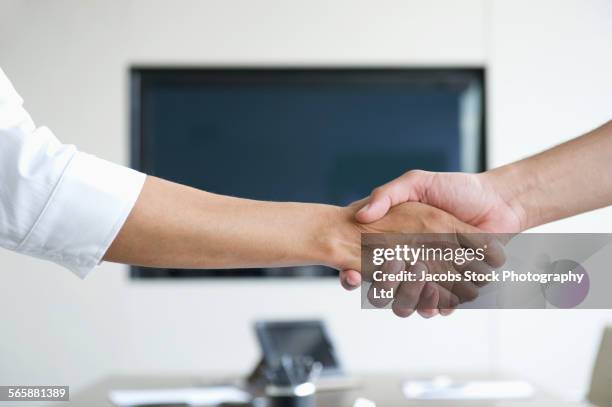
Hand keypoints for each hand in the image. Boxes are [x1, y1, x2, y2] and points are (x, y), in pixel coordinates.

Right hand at [331, 200, 500, 317]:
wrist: (499, 201)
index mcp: (399, 244)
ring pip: (415, 303)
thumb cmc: (457, 189)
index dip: (353, 275)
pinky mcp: (461, 285)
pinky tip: (443, 300)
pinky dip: (443, 306)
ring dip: (415, 302)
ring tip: (423, 289)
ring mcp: (438, 277)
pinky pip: (446, 306)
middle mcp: (415, 263)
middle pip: (389, 292)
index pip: (368, 265)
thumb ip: (388, 194)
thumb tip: (361, 216)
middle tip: (395, 278)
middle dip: (386, 292)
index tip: (352, 275)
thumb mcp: (416, 182)